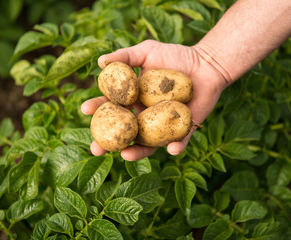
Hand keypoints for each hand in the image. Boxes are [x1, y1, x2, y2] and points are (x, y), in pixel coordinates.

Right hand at [81, 40, 226, 160]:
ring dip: (136, 152)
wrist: (206, 63)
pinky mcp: (184, 130)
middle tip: (96, 149)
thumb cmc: (176, 56)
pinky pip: (179, 142)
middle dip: (108, 142)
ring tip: (125, 155)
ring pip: (147, 144)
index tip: (85, 109)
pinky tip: (171, 149)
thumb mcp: (148, 51)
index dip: (98, 109)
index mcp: (134, 100)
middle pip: (124, 132)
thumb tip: (100, 62)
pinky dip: (175, 147)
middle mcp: (145, 116)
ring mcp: (163, 125)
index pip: (112, 107)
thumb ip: (125, 56)